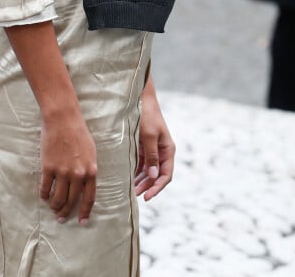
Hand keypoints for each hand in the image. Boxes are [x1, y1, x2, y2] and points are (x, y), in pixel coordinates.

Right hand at [40, 110, 96, 224]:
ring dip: (55, 206)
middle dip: (66, 211)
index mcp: (90, 170)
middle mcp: (78, 174)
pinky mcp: (48, 167)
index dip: (85, 212)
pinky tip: (44, 196)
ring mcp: (62, 171)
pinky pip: (45, 188)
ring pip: (58, 198)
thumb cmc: (78, 132)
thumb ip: (88, 170)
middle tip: (61, 217)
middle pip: (72, 201)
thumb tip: (84, 188)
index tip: (82, 221)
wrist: (63, 119)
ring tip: (53, 208)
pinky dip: (44, 195)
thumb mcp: (90, 152)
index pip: (89, 198)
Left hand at [135, 78, 174, 200]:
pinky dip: (135, 171)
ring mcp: (152, 149)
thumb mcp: (149, 135)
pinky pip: (141, 163)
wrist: (139, 97)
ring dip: (141, 181)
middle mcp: (162, 151)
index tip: (146, 197)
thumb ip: (151, 156)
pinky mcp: (143, 146)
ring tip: (130, 189)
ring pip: (148, 171)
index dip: (157, 188)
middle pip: (156, 175)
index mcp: (168, 150)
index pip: (166, 175)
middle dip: (147, 186)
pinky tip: (127, 177)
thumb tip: (153, 176)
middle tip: (134, 195)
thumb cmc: (146, 114)